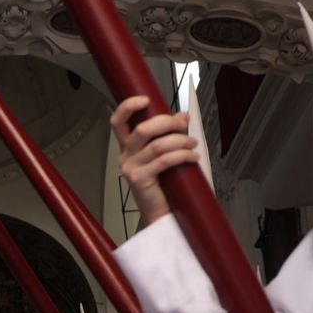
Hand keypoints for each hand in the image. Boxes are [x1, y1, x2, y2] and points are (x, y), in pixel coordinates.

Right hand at [111, 97, 198, 224]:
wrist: (163, 213)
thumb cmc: (165, 184)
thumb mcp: (166, 153)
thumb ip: (170, 134)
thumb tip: (182, 115)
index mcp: (128, 147)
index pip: (118, 122)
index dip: (128, 107)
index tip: (145, 99)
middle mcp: (125, 156)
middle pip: (142, 129)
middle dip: (167, 122)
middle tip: (184, 125)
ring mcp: (131, 168)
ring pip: (157, 145)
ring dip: (180, 141)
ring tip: (193, 143)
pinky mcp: (140, 179)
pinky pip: (164, 161)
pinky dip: (182, 155)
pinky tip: (193, 157)